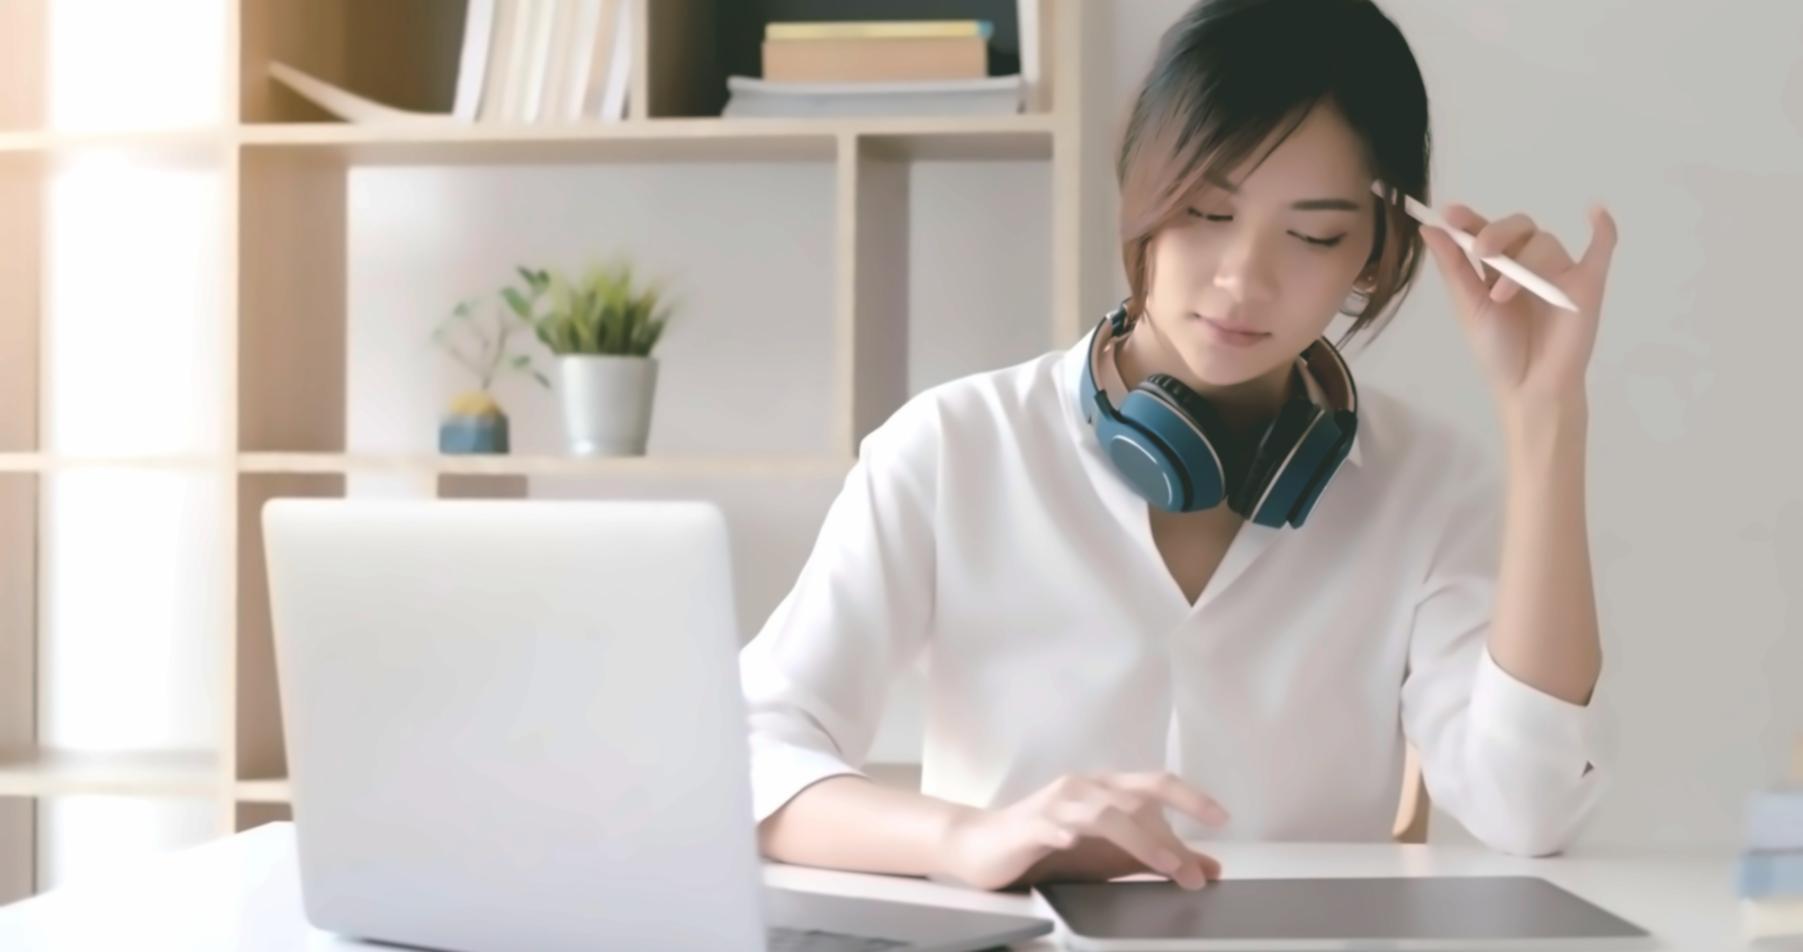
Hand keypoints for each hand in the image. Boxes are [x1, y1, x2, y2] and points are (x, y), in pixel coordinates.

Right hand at [938, 772, 1226, 891]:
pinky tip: (1076, 843)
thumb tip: (1208, 867)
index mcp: (1105, 790)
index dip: (1191, 798)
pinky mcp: (1029, 825)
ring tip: (1166, 867)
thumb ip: (1155, 856)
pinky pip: (1052, 825)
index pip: (1155, 786)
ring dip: (1141, 841)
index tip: (1222, 819)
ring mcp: (1056, 805)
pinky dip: (1068, 831)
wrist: (980, 846)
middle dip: (1172, 833)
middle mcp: (1084, 788)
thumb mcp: (1109, 855)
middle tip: (1197, 869)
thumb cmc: (1047, 847)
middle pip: (1137, 795)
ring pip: (1105, 813)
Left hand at [1419, 202, 1618, 410]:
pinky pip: (1601, 249)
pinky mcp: (1588, 284)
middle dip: (1497, 232)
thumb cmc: (1497, 350)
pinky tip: (1596, 212)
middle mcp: (1529, 263)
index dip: (1469, 219)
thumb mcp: (1468, 306)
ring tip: (1501, 296)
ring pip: (1545, 242)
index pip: (1485, 231)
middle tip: (1480, 251)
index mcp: (1497, 268)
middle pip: (1519, 227)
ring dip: (1522, 261)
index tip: (1450, 213)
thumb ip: (1453, 267)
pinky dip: (1603, 230)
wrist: (1528, 386)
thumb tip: (1429, 227)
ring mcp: (1559, 271)